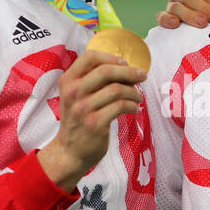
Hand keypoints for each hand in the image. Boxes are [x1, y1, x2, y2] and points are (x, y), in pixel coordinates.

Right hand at [37, 49, 145, 191]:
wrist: (69, 151)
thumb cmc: (78, 121)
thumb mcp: (75, 97)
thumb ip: (91, 81)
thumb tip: (125, 68)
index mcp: (68, 81)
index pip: (90, 57)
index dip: (111, 57)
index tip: (125, 63)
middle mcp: (73, 92)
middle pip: (106, 71)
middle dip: (129, 72)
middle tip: (142, 77)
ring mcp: (83, 108)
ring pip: (117, 89)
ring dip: (134, 92)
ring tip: (138, 97)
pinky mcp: (95, 123)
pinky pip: (121, 106)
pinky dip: (132, 106)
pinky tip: (134, 109)